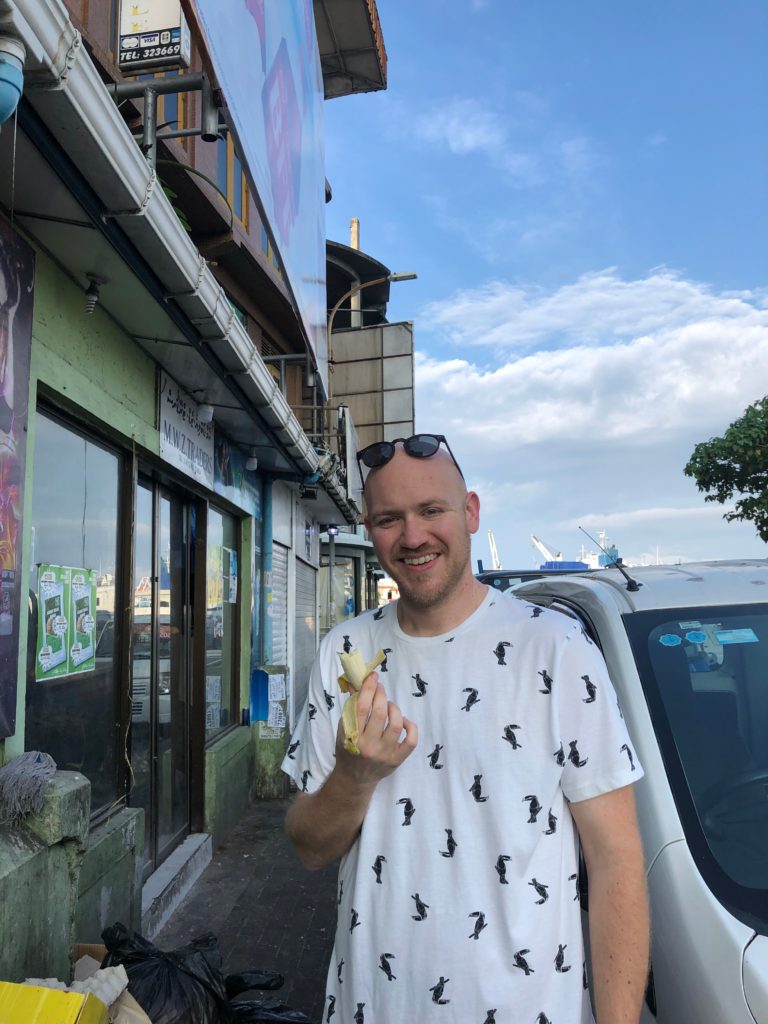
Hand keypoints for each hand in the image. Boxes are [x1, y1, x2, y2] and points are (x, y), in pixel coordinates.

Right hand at [335, 671, 417, 785]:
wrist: (354, 779)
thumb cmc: (348, 750)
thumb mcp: (344, 729)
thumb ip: (351, 707)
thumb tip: (356, 683)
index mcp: (353, 737)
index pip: (362, 708)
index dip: (368, 688)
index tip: (372, 677)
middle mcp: (369, 746)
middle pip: (380, 713)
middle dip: (381, 695)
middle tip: (380, 688)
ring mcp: (385, 754)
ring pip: (395, 724)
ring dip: (394, 708)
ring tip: (389, 705)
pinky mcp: (397, 760)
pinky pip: (411, 741)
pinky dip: (409, 726)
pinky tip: (402, 721)